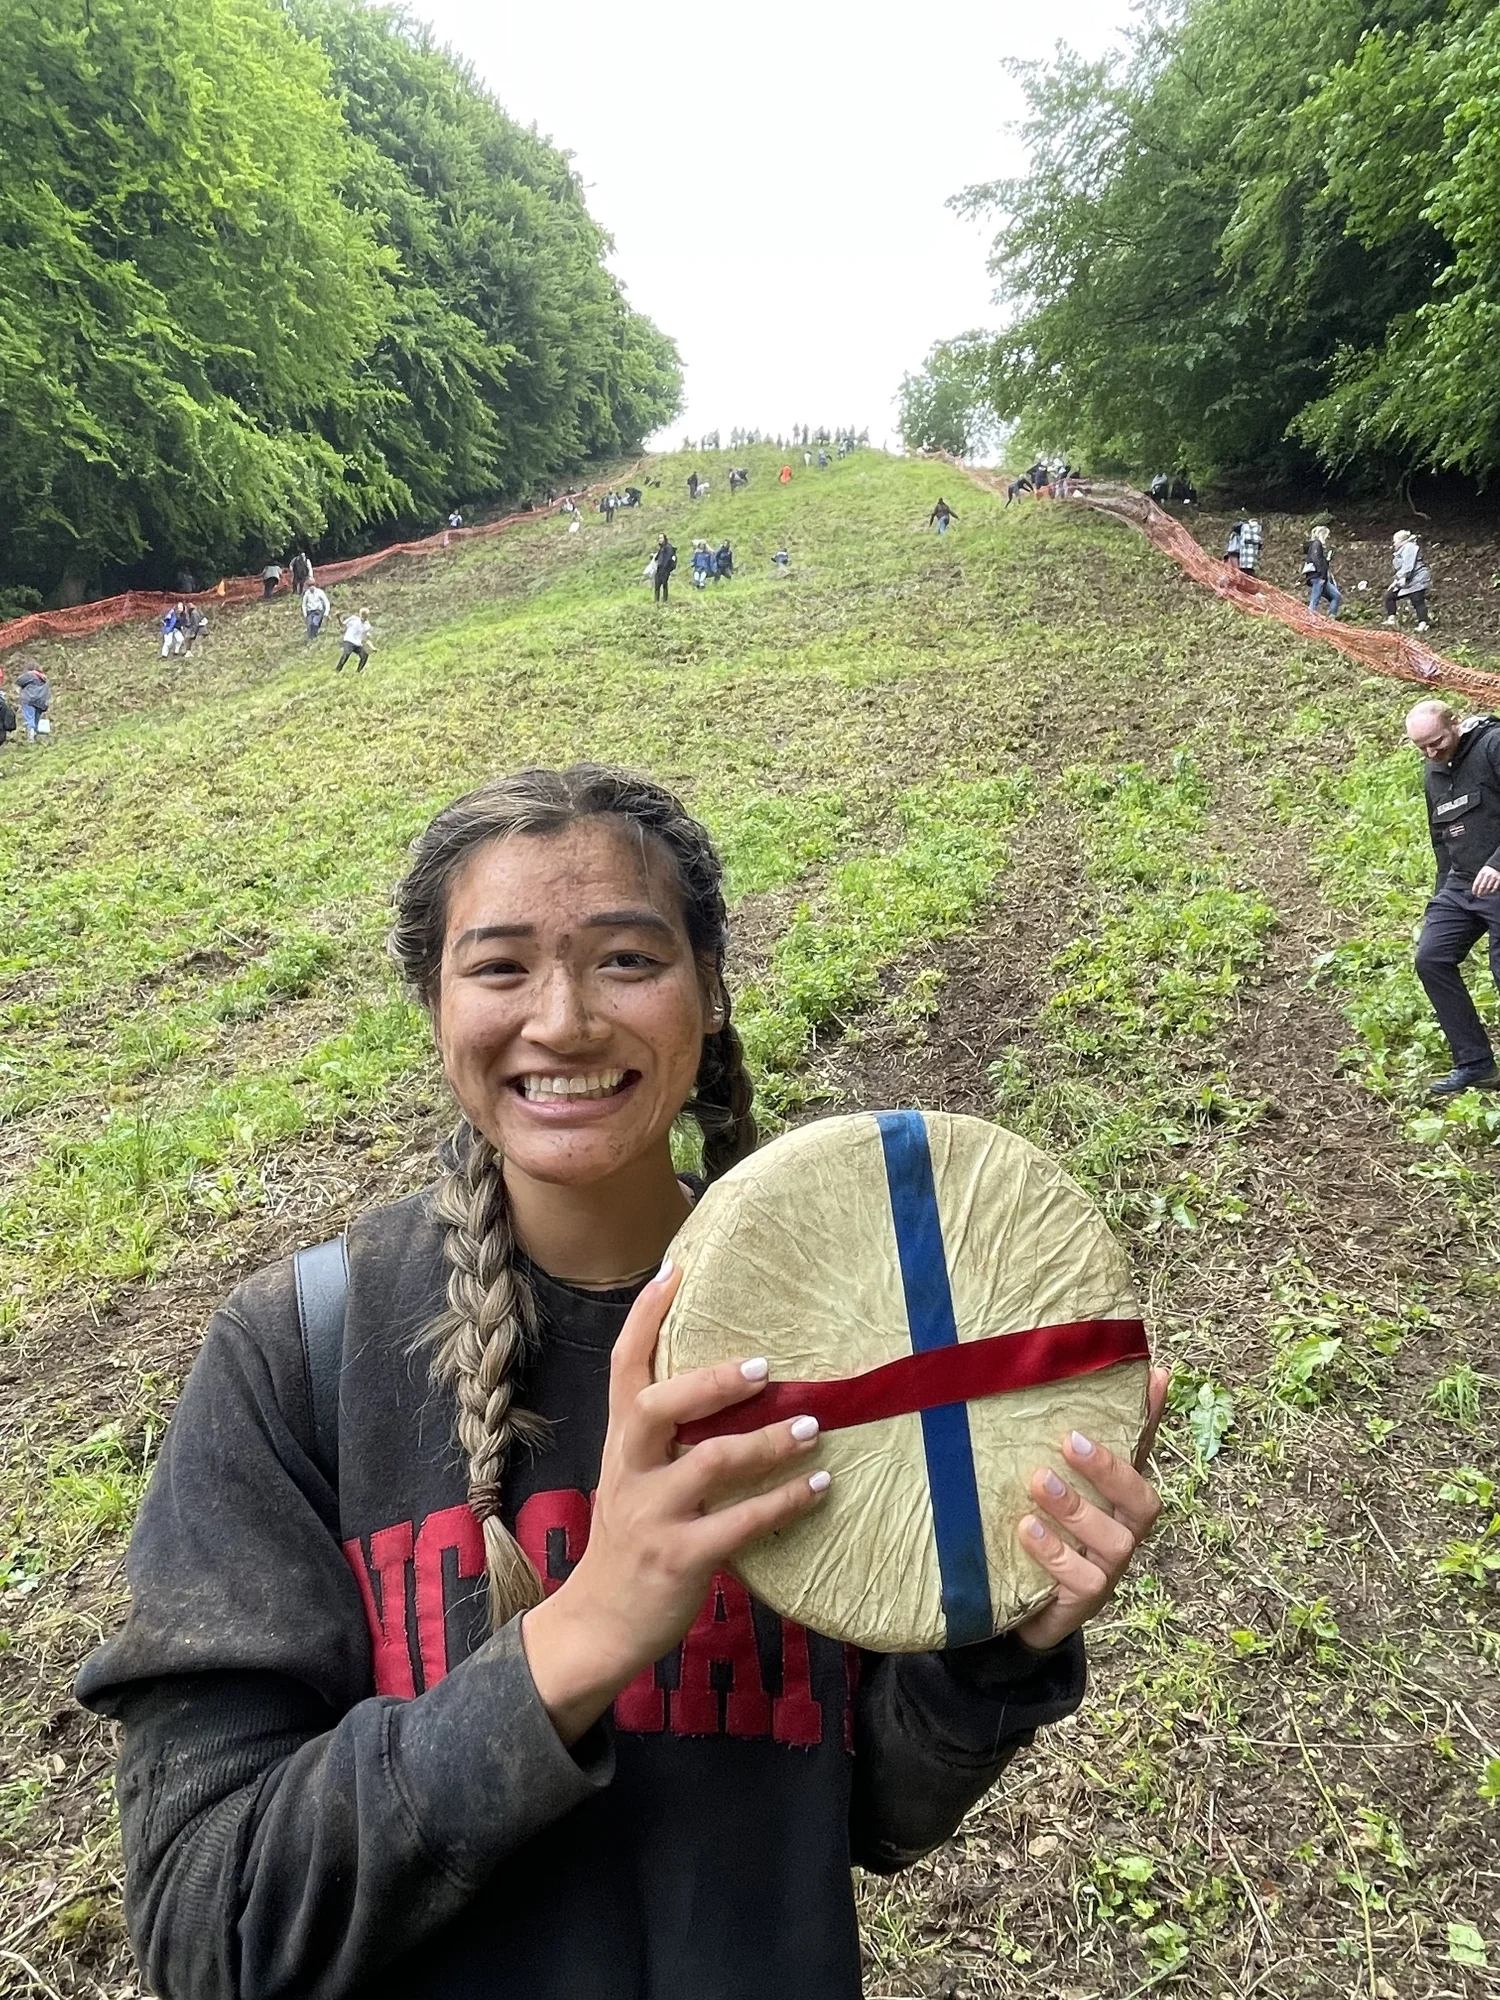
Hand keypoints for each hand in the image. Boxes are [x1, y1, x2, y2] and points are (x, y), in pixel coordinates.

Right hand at [521, 1262, 829, 1743]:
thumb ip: (666, 1435)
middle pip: (656, 1405)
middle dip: (710, 1381)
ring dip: (766, 1442)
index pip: (625, 1365)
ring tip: (812, 1426)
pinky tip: (819, 1487)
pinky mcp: (680, 1558)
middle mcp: (630, 1469)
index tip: (676, 1268)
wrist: (599, 1624)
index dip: (646, 1315)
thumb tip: (731, 1380)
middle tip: (764, 1364)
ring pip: (708, 1463)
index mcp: (620, 1441)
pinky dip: (783, 1502)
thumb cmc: (630, 1539)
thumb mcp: (634, 1476)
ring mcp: (652, 1515)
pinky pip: (739, 1523)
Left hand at [1012, 1366, 1168, 1652]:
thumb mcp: (1058, 1484)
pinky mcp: (1082, 1601)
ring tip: (1038, 1481)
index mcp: (1121, 1502)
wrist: (1024, 1606)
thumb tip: (1108, 1379)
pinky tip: (1026, 1528)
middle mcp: (1123, 1534)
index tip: (1153, 1379)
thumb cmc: (1051, 1532)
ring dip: (1076, 1508)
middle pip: (1141, 1503)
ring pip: (1113, 1541)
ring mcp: (1107, 1570)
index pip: (1144, 1456)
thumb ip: (1078, 1444)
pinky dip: (1055, 1552)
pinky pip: (1081, 1579)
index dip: (1153, 1421)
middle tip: (1068, 1441)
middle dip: (1109, 1470)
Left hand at [1473, 865, 1499, 895]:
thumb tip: (1475, 886)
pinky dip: (1492, 891)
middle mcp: (1487, 876)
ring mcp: (1493, 878)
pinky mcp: (1498, 879)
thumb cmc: (1488, 868)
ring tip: (1482, 895)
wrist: (1497, 864)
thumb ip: (1479, 877)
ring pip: (1488, 888)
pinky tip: (1489, 893)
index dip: (1474, 889)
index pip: (1476, 883)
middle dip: (1479, 892)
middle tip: (1478, 895)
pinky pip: (1495, 887)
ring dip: (1484, 893)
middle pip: (1482, 886)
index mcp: (1482, 873)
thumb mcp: (1482, 871)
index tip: (1473, 892)